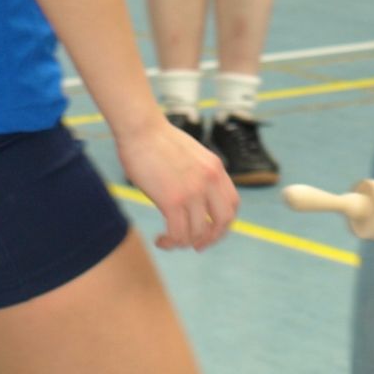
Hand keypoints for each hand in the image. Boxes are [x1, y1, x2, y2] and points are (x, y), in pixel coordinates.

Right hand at [116, 114, 237, 251]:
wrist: (141, 128)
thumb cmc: (157, 140)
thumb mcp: (191, 155)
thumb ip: (199, 174)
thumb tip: (194, 198)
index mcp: (215, 168)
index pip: (232, 204)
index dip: (224, 223)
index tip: (210, 229)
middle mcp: (209, 180)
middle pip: (223, 221)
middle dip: (212, 238)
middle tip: (196, 245)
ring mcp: (192, 191)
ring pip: (199, 232)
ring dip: (184, 243)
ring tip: (169, 240)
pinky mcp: (172, 200)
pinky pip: (178, 234)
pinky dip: (170, 243)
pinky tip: (160, 240)